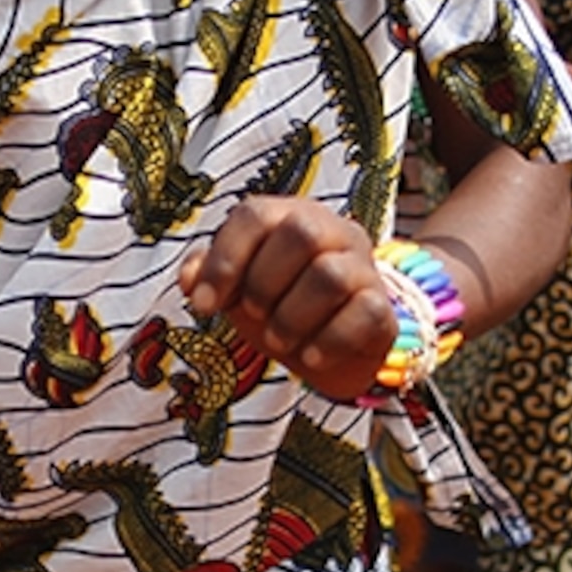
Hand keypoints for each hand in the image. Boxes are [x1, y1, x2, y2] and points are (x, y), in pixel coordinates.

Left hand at [175, 197, 394, 403]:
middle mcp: (334, 232)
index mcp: (291, 216)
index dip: (224, 260)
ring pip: (330, 275)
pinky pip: (362, 313)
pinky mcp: (383, 308)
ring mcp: (364, 267)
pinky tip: (310, 356)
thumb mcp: (237, 290)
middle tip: (254, 315)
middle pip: (302, 232)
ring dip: (291, 317)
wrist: (333, 351)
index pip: (256, 215)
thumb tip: (187, 278)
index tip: (202, 305)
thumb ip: (208, 275)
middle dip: (264, 282)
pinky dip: (327, 342)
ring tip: (279, 340)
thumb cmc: (280, 306)